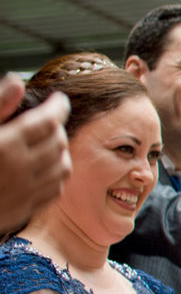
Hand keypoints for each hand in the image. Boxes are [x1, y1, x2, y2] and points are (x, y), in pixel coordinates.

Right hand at [0, 78, 70, 231]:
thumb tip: (17, 82)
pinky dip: (55, 175)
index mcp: (3, 146)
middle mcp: (18, 170)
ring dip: (61, 151)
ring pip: (63, 167)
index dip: (58, 106)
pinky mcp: (21, 211)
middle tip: (47, 119)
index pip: (48, 120)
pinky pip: (54, 190)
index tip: (58, 99)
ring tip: (48, 142)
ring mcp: (22, 193)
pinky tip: (43, 167)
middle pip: (59, 142)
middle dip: (57, 127)